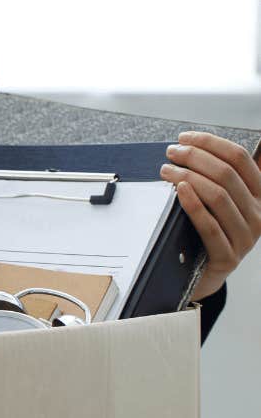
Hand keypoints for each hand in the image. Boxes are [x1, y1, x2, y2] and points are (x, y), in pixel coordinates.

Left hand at [160, 131, 260, 300]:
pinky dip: (194, 204)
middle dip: (196, 157)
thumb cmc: (203, 237)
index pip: (240, 159)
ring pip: (219, 196)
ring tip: (166, 170)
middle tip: (171, 153)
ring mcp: (245, 237)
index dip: (211, 143)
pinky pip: (210, 225)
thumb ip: (213, 180)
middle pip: (227, 174)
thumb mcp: (215, 205)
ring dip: (188, 177)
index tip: (185, 137)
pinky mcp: (227, 256)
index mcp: (259, 196)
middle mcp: (258, 214)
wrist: (200, 280)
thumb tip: (191, 148)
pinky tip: (179, 190)